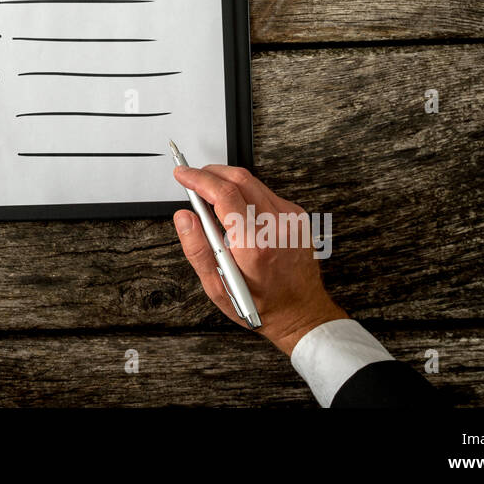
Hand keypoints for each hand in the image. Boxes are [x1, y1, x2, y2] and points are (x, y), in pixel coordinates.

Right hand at [172, 164, 345, 355]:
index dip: (199, 179)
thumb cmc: (261, 304)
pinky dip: (245, 193)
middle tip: (193, 179)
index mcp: (255, 245)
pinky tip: (236, 209)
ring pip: (253, 182)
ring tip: (211, 195)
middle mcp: (277, 227)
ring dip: (227, 181)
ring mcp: (290, 219)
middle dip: (210, 172)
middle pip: (239, 179)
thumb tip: (184, 218)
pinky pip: (265, 192)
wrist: (300, 311)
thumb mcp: (218, 287)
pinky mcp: (296, 216)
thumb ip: (197, 249)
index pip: (224, 195)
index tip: (183, 174)